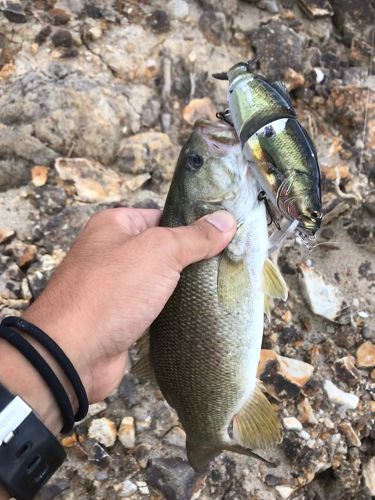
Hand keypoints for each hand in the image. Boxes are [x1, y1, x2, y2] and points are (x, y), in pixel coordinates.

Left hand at [21, 208, 235, 413]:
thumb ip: (193, 237)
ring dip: (185, 286)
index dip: (193, 224)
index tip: (226, 234)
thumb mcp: (159, 252)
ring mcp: (116, 288)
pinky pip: (155, 307)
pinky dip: (174, 309)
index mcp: (115, 225)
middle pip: (163, 249)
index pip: (162, 216)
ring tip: (223, 286)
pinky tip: (201, 311)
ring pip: (161, 281)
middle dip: (193, 257)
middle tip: (231, 263)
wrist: (73, 354)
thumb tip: (226, 220)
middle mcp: (112, 253)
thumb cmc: (111, 292)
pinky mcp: (122, 318)